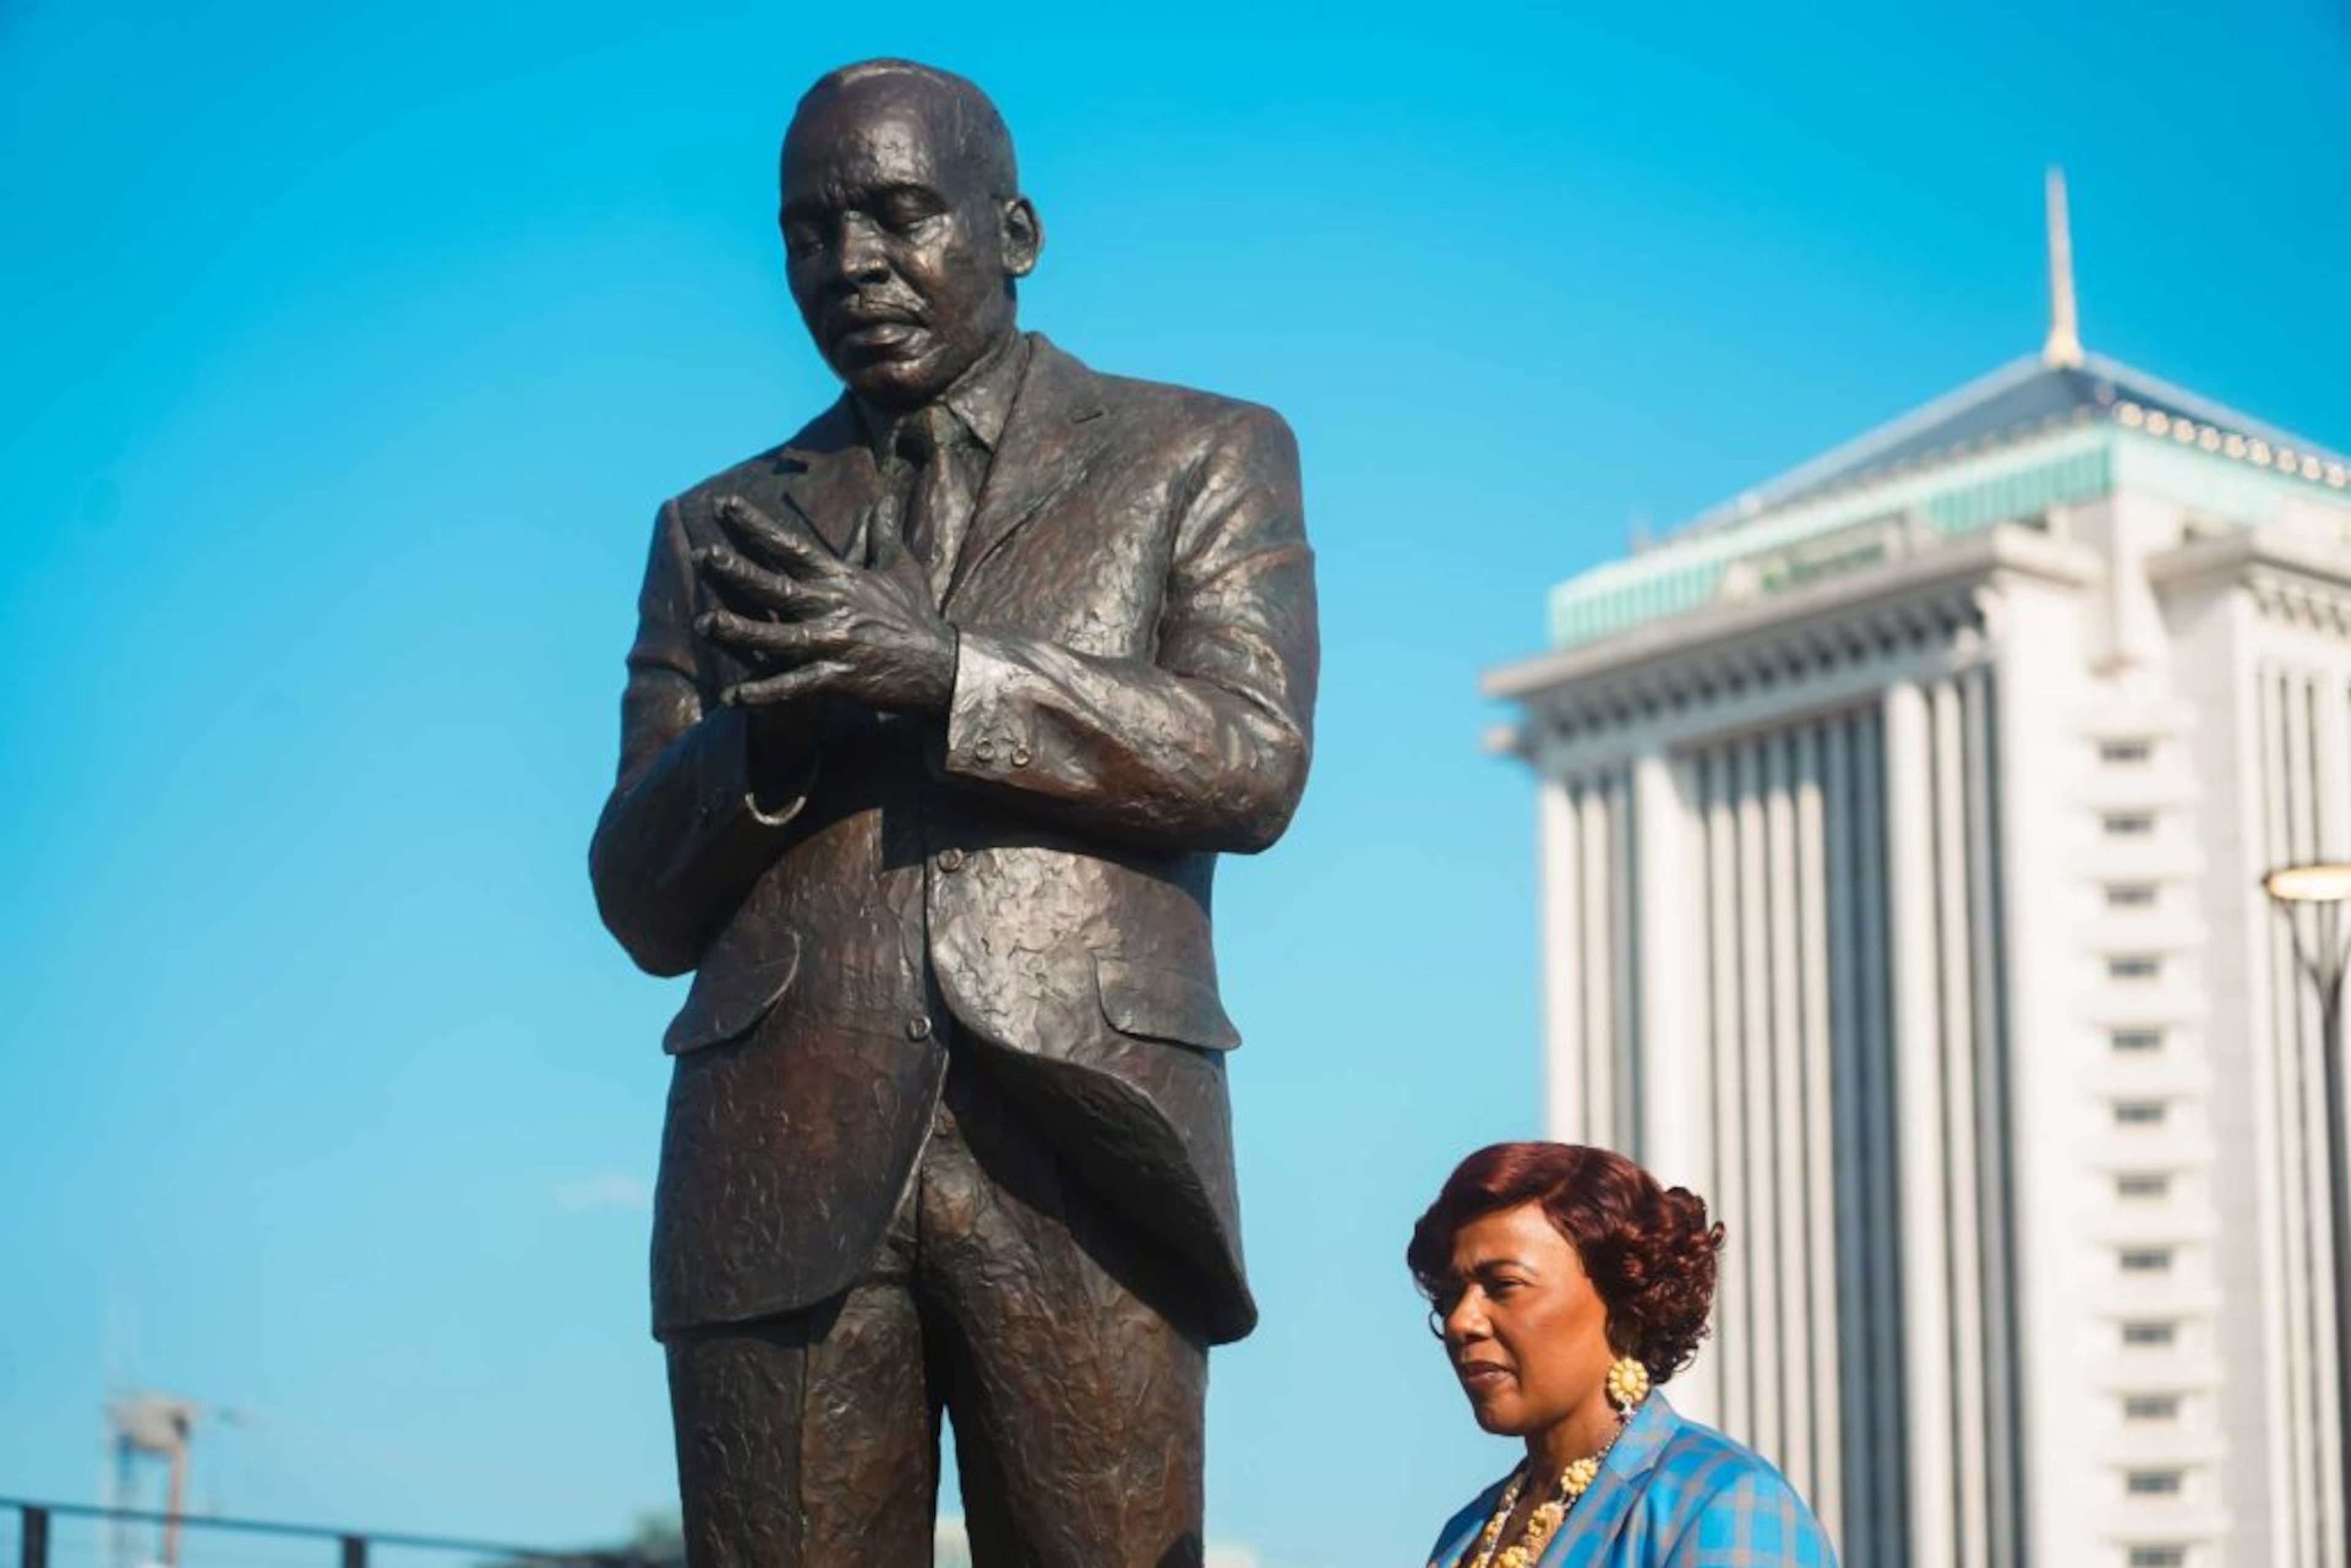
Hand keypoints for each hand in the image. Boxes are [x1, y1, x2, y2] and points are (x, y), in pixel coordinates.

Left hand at [692, 492, 955, 714]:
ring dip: (739, 631)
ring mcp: (833, 645)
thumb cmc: (916, 615)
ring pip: (777, 637)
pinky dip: (764, 692)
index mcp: (841, 580)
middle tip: (702, 554)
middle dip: (737, 570)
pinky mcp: (838, 679)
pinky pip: (794, 686)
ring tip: (703, 623)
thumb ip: (883, 534)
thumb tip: (883, 498)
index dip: (756, 526)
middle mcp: (832, 608)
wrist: (941, 665)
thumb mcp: (901, 568)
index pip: (791, 547)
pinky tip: (733, 695)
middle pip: (776, 587)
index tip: (726, 505)